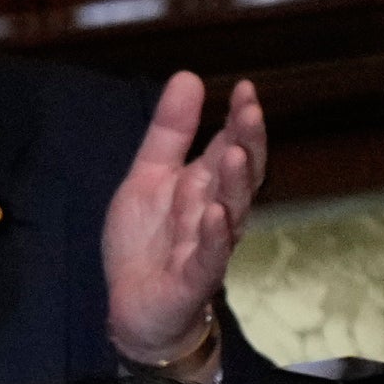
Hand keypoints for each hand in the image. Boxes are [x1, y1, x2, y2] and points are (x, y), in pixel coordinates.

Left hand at [104, 70, 267, 372]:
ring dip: (235, 183)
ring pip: (232, 211)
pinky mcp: (195, 278)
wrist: (134, 307)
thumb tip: (189, 76)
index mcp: (206, 184)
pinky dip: (214, 235)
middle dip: (247, 142)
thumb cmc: (148, 241)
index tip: (244, 88)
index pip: (231, 145)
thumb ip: (169, 133)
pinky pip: (211, 255)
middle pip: (241, 174)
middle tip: (250, 111)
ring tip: (236, 152)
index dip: (240, 119)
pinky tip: (216, 213)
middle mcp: (217, 210)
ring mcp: (209, 244)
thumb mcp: (148, 177)